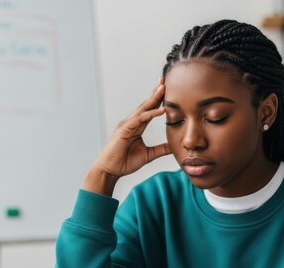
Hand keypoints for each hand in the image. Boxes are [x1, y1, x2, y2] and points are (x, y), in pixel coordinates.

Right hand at [84, 79, 169, 194]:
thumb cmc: (124, 162)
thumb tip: (174, 147)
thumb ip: (161, 149)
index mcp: (136, 126)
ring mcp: (127, 125)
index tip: (167, 90)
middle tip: (164, 80)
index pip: (149, 110)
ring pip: (143, 108)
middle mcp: (131, 122)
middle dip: (155, 92)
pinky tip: (161, 110)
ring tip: (164, 88)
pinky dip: (150, 114)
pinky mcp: (124, 130)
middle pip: (146, 104)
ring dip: (154, 98)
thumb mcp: (149, 155)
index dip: (157, 100)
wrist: (109, 171)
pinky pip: (139, 119)